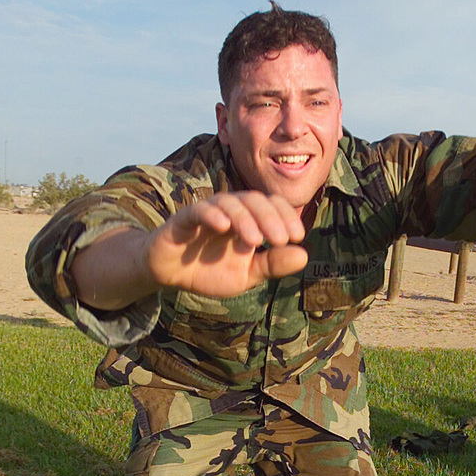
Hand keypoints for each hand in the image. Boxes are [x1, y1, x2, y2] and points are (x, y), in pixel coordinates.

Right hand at [73, 191, 308, 310]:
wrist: (171, 274)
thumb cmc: (210, 270)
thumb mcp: (246, 275)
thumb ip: (272, 265)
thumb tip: (304, 255)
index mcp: (248, 220)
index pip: (271, 206)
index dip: (286, 216)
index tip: (297, 236)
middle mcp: (230, 211)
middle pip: (253, 200)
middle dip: (270, 218)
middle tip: (281, 239)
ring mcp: (207, 212)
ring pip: (228, 201)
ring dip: (244, 218)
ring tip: (254, 241)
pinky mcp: (183, 219)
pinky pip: (198, 210)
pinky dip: (211, 215)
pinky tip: (223, 227)